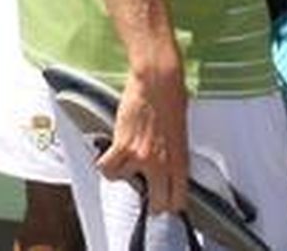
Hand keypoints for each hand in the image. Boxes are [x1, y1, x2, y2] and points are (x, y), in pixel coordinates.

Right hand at [98, 60, 188, 212]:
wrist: (158, 82)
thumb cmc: (172, 100)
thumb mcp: (180, 134)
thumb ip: (173, 156)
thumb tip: (165, 167)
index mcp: (181, 162)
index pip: (178, 201)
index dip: (170, 204)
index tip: (165, 201)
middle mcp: (162, 164)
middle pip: (157, 204)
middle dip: (152, 202)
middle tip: (146, 191)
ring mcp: (141, 156)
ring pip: (123, 182)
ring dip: (121, 174)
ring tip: (123, 161)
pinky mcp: (122, 144)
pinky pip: (107, 167)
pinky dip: (105, 163)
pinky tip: (109, 153)